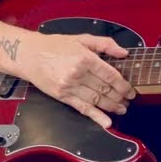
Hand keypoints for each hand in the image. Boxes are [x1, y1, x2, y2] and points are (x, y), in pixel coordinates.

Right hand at [21, 34, 137, 127]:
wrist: (28, 55)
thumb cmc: (55, 45)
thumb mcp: (81, 38)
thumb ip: (105, 44)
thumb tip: (124, 53)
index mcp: (85, 58)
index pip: (110, 75)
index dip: (123, 85)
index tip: (131, 90)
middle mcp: (78, 73)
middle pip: (105, 89)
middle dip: (120, 97)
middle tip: (130, 101)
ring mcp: (69, 87)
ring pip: (96, 100)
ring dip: (112, 107)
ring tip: (122, 109)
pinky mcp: (62, 96)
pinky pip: (82, 108)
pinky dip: (96, 117)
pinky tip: (107, 123)